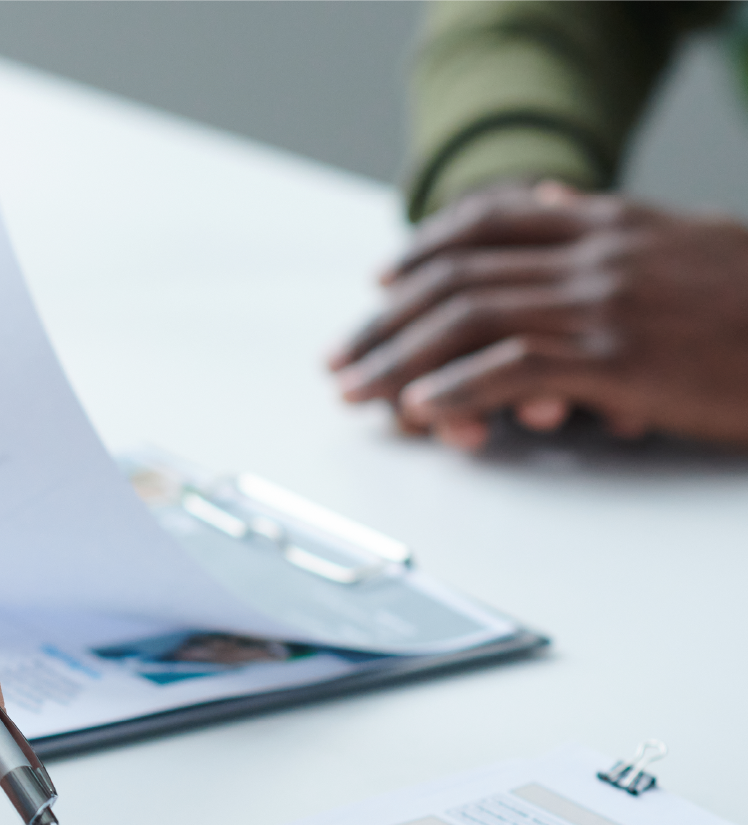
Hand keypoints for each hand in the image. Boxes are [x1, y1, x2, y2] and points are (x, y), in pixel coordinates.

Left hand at [330, 181, 747, 449]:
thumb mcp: (692, 243)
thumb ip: (618, 229)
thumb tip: (557, 205)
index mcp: (614, 222)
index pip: (492, 221)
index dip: (424, 250)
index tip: (382, 279)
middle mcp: (597, 254)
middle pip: (459, 276)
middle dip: (387, 318)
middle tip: (344, 354)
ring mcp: (605, 304)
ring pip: (467, 320)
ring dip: (398, 358)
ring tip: (356, 390)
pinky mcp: (618, 359)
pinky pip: (509, 367)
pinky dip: (453, 386)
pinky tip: (418, 407)